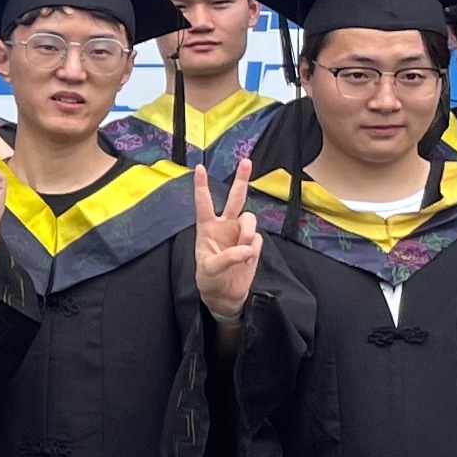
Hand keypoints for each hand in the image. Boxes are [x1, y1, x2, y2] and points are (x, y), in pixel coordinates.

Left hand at [191, 152, 260, 321]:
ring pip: (249, 220)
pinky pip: (257, 239)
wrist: (225, 294)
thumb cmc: (210, 278)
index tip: (199, 168)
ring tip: (242, 252)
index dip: (202, 186)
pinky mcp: (252, 244)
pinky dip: (252, 250)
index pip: (204, 203)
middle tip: (246, 161)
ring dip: (246, 234)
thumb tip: (249, 248)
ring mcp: (240, 234)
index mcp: (207, 228)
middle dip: (241, 179)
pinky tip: (246, 260)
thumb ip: (228, 257)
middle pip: (235, 198)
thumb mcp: (210, 268)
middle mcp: (224, 226)